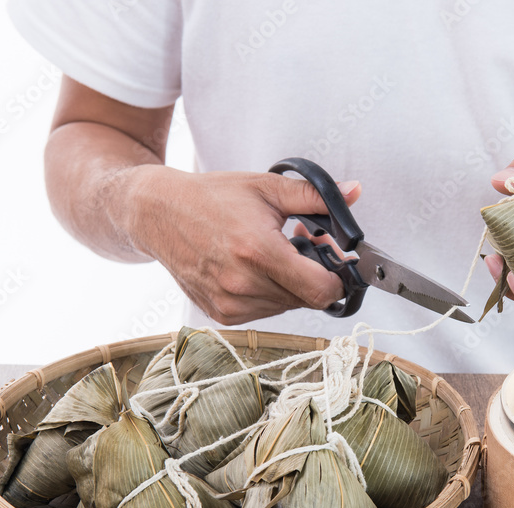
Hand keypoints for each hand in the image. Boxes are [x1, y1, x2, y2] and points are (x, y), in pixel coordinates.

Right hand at [118, 166, 360, 324]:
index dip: (338, 278)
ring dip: (291, 285)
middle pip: (307, 299)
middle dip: (314, 275)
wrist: (158, 214)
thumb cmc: (211, 198)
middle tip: (302, 246)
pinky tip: (254, 268)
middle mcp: (243, 284)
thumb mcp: (266, 188)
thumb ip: (315, 196)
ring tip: (273, 253)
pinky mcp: (221, 314)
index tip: (336, 262)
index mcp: (258, 252)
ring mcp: (230, 304)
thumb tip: (354, 192)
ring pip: (287, 307)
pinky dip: (269, 293)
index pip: (322, 289)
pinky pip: (265, 312)